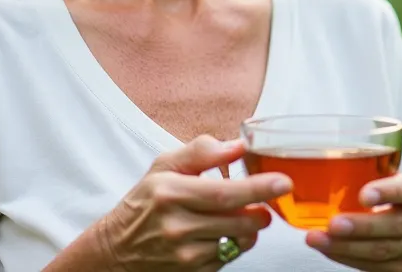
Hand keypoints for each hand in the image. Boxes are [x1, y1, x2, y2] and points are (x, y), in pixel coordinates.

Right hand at [91, 135, 292, 270]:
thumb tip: (239, 145)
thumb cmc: (145, 202)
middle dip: (262, 211)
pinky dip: (235, 243)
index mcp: (171, 193)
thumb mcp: (164, 166)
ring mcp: (185, 254)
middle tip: (269, 201)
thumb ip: (202, 151)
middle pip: (238, 221)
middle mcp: (177, 226)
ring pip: (238, 241)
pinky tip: (223, 232)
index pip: (225, 193)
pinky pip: (229, 257)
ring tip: (242, 215)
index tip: (284, 182)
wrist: (117, 249)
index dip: (259, 188)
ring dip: (250, 228)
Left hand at [304, 171, 401, 271]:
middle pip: (395, 225)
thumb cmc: (385, 193)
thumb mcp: (380, 176)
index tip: (363, 196)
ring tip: (318, 239)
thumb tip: (312, 169)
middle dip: (360, 227)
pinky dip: (347, 258)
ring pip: (382, 250)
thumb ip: (360, 171)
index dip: (388, 192)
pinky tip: (328, 249)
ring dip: (346, 247)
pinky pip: (375, 266)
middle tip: (332, 224)